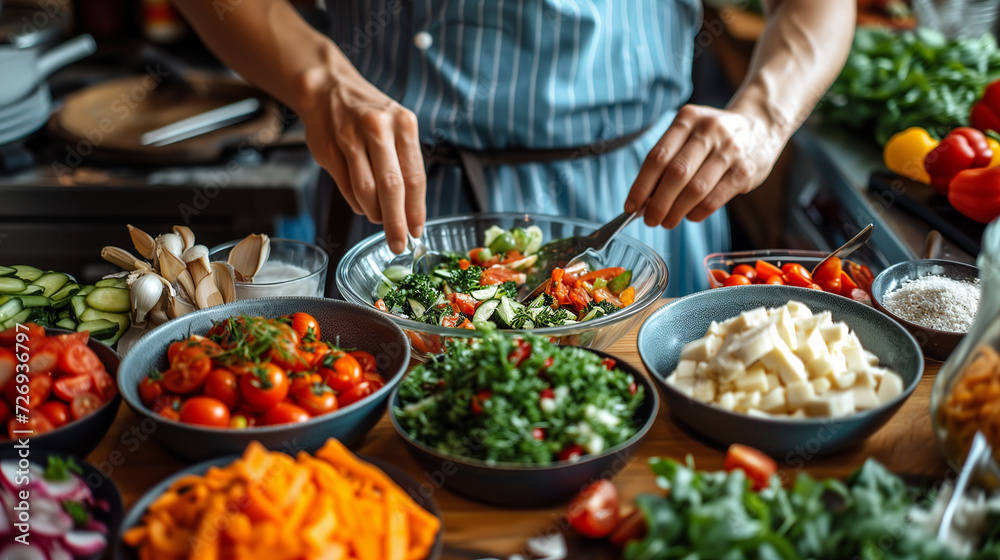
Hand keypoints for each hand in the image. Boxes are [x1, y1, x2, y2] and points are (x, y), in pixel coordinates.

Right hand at [297, 71, 425, 253]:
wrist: (328, 88)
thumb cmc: (369, 115)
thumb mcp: (396, 127)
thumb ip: (404, 163)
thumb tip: (410, 211)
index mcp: (403, 124)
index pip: (414, 176)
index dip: (416, 209)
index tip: (416, 231)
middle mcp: (378, 128)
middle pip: (391, 186)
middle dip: (396, 221)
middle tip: (398, 243)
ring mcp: (350, 138)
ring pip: (366, 191)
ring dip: (374, 213)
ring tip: (379, 218)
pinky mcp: (328, 150)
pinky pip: (346, 188)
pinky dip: (357, 203)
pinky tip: (363, 204)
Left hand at [625, 104, 783, 228]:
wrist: (761, 126)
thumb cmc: (714, 137)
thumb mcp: (691, 133)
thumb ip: (668, 159)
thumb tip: (643, 198)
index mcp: (687, 119)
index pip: (657, 157)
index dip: (640, 186)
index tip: (630, 206)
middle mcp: (708, 131)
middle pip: (675, 174)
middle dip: (657, 203)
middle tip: (649, 219)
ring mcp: (729, 151)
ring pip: (695, 189)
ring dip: (676, 211)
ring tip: (666, 222)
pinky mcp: (745, 171)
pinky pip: (714, 199)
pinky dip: (697, 212)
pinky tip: (690, 216)